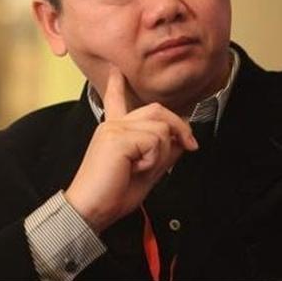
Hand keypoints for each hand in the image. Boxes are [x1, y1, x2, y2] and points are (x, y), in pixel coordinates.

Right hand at [64, 66, 197, 232]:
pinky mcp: (117, 137)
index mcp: (114, 131)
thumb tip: (181, 141)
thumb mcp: (146, 173)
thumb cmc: (112, 194)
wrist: (91, 209)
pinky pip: (154, 141)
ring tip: (142, 168)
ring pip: (160, 128)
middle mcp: (112, 125)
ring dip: (162, 154)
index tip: (116, 71)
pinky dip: (153, 160)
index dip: (117, 84)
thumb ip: (162, 154)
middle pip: (156, 110)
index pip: (116, 101)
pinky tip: (135, 168)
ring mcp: (114, 128)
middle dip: (179, 127)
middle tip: (190, 145)